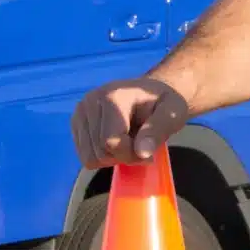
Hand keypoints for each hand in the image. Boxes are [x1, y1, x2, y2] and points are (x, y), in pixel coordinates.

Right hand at [71, 76, 191, 167]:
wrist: (149, 92)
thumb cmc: (163, 103)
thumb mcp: (172, 113)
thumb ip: (158, 130)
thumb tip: (142, 152)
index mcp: (112, 96)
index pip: (111, 142)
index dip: (131, 155)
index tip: (148, 150)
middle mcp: (89, 101)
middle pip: (99, 153)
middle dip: (122, 157)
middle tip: (139, 145)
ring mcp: (80, 112)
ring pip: (89, 158)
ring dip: (112, 158)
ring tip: (128, 141)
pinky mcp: (76, 123)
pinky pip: (85, 156)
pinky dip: (102, 156)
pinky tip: (116, 141)